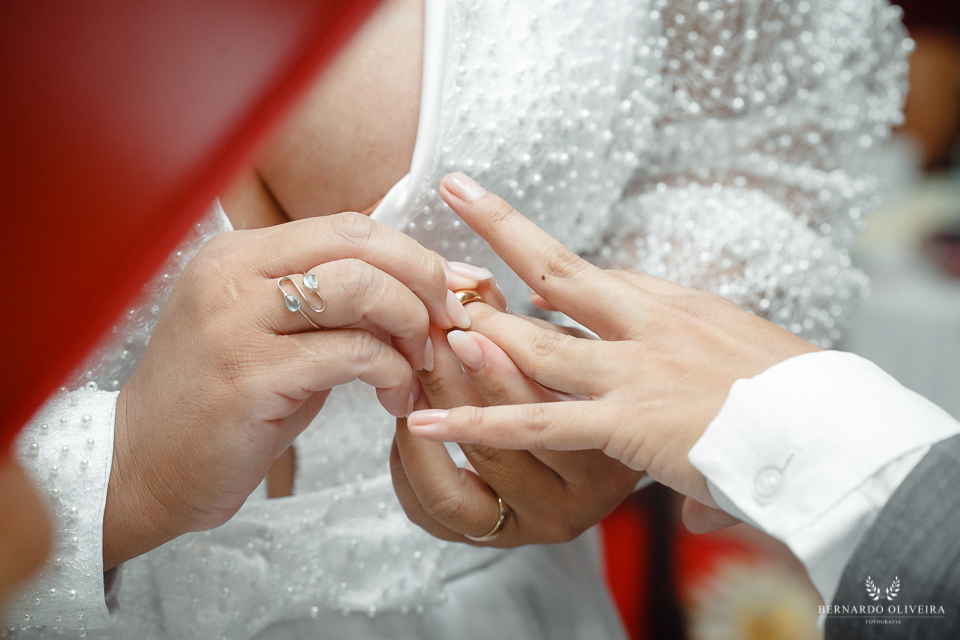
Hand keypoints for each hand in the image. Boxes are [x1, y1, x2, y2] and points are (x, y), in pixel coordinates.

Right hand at [105, 213, 466, 567]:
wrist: (145, 466)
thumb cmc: (224, 405)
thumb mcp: (278, 336)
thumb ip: (337, 305)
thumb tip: (422, 285)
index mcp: (239, 254)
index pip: (348, 225)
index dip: (411, 253)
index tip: (450, 288)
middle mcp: (233, 274)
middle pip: (359, 241)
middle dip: (423, 277)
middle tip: (450, 320)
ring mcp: (236, 321)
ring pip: (358, 287)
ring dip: (410, 324)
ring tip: (421, 363)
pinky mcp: (249, 374)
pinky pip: (351, 353)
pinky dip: (392, 372)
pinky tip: (396, 399)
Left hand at [406, 173, 818, 532]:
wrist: (836, 432)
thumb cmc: (803, 402)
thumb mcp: (755, 367)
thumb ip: (708, 387)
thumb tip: (680, 429)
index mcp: (682, 307)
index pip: (605, 279)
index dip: (553, 274)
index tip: (521, 275)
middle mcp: (651, 325)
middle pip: (562, 267)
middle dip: (505, 227)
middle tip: (457, 192)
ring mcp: (633, 370)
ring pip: (535, 340)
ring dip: (479, 325)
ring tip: (429, 312)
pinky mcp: (626, 423)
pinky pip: (537, 422)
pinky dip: (479, 421)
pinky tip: (428, 422)